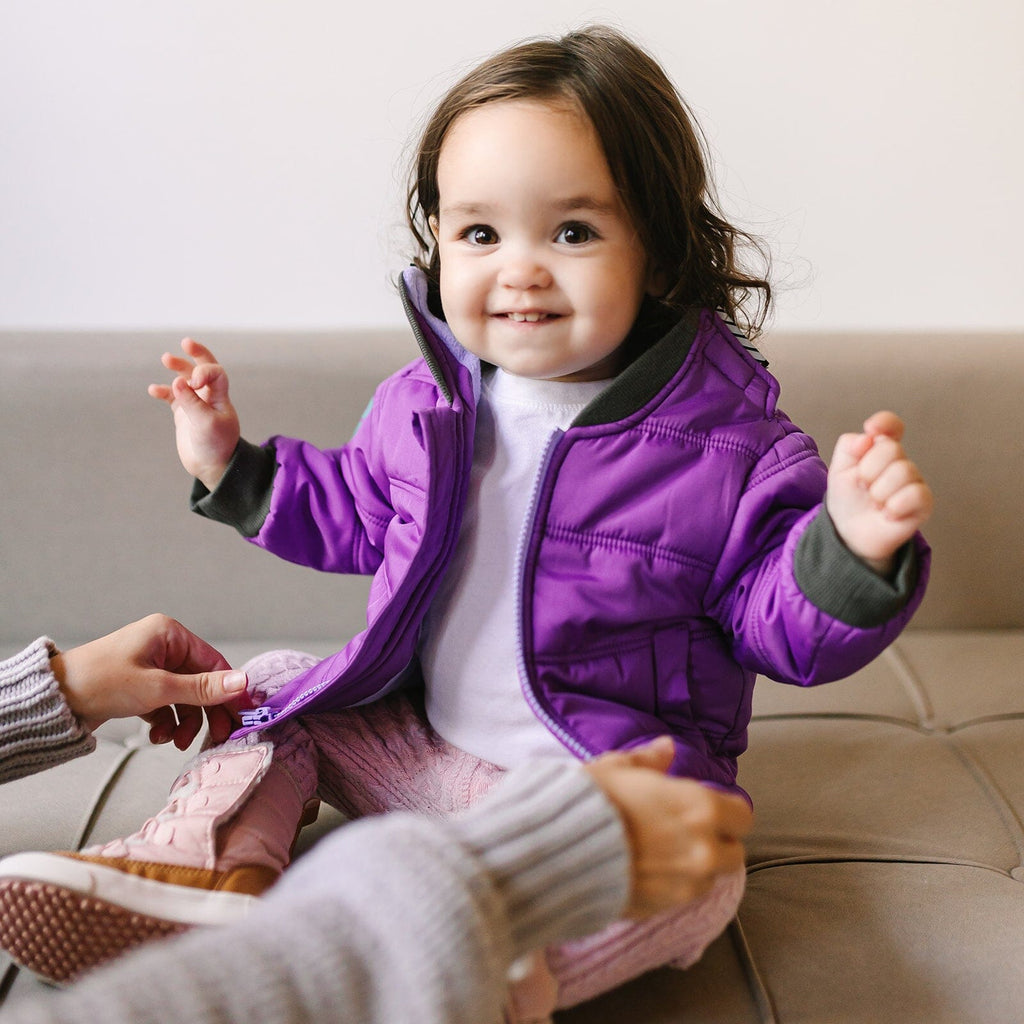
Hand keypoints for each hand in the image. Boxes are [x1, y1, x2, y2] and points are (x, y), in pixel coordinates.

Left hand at [50, 614, 249, 748]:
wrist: (53, 702)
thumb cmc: (99, 683)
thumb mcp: (157, 688)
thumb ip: (203, 688)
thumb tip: (242, 682)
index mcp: (169, 634)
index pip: (213, 662)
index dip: (229, 690)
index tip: (242, 715)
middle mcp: (162, 647)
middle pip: (200, 682)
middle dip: (206, 712)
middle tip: (217, 736)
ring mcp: (151, 668)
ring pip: (184, 698)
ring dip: (184, 722)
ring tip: (175, 741)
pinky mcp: (140, 687)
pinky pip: (166, 705)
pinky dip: (166, 722)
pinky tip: (158, 735)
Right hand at [148, 338, 239, 490]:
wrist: (212, 467)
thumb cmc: (216, 445)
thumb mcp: (206, 423)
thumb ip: (192, 402)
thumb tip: (178, 381)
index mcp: (221, 397)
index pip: (215, 373)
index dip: (203, 371)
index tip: (193, 383)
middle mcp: (209, 397)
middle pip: (204, 369)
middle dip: (196, 355)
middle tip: (186, 343)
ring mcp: (196, 404)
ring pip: (186, 380)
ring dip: (178, 369)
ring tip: (166, 358)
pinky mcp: (184, 414)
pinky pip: (172, 397)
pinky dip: (164, 391)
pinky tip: (153, 389)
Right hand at [584, 737, 751, 917]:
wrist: (560, 852)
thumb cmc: (590, 802)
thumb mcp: (618, 768)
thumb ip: (650, 760)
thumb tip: (667, 748)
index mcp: (699, 807)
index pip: (742, 814)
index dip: (725, 810)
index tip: (706, 807)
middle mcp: (703, 847)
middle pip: (734, 851)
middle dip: (716, 842)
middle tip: (687, 832)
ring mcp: (688, 882)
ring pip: (712, 876)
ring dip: (698, 866)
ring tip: (665, 854)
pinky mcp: (668, 907)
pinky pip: (686, 895)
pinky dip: (677, 884)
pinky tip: (650, 871)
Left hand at [825, 411, 933, 575]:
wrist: (849, 532)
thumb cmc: (847, 499)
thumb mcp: (838, 470)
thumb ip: (848, 446)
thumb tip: (868, 437)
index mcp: (879, 450)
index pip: (892, 427)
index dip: (885, 423)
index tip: (871, 428)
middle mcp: (900, 462)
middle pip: (891, 448)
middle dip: (868, 469)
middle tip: (863, 486)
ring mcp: (914, 481)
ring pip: (903, 471)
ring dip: (879, 491)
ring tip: (874, 502)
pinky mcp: (924, 502)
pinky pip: (916, 494)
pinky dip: (894, 506)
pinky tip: (887, 513)